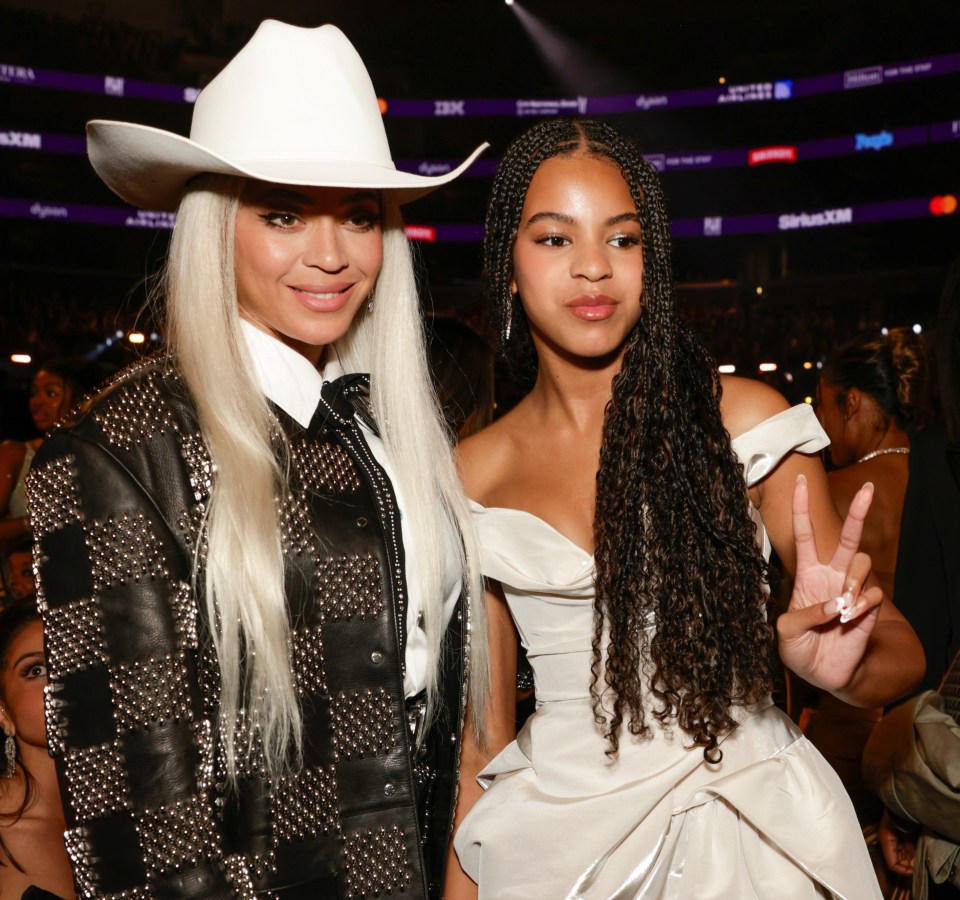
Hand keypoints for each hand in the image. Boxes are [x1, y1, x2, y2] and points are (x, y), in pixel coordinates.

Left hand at [776, 475, 883, 690]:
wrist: (821, 673)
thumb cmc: (799, 647)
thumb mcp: (785, 631)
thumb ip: (802, 616)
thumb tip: (833, 605)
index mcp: (807, 574)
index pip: (804, 535)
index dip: (801, 509)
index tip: (800, 482)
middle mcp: (831, 576)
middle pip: (847, 537)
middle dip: (859, 513)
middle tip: (870, 490)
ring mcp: (851, 590)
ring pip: (862, 562)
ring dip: (852, 581)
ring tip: (842, 605)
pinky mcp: (867, 608)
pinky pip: (872, 595)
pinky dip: (860, 606)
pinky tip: (849, 618)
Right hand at [879, 809, 916, 875]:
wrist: (904, 799)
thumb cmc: (901, 812)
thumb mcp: (905, 831)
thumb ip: (908, 848)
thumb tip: (913, 864)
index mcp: (886, 840)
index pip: (891, 863)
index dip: (902, 870)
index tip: (915, 871)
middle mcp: (888, 842)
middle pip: (897, 862)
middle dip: (908, 866)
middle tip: (919, 866)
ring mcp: (894, 839)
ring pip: (902, 857)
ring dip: (911, 860)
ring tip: (920, 859)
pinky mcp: (901, 836)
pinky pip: (906, 851)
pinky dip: (912, 854)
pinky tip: (919, 853)